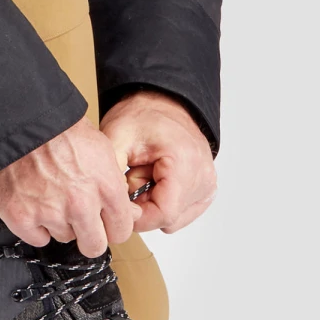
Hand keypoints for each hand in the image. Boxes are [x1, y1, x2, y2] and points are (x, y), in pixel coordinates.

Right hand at [0, 117, 139, 256]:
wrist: (20, 120)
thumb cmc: (59, 130)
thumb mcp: (102, 150)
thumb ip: (116, 187)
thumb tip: (128, 212)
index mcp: (105, 187)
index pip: (121, 230)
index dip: (113, 226)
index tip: (106, 223)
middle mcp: (80, 205)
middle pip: (94, 246)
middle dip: (90, 235)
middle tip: (80, 218)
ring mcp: (50, 213)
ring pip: (64, 238)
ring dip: (60, 223)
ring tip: (51, 194)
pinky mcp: (22, 218)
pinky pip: (38, 238)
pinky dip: (36, 225)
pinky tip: (35, 202)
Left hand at [100, 90, 216, 233]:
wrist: (161, 101)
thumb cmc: (142, 115)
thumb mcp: (115, 140)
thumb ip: (111, 178)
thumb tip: (113, 211)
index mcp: (185, 162)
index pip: (163, 214)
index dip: (137, 216)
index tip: (121, 203)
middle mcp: (204, 176)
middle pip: (168, 218)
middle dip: (143, 204)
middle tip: (133, 176)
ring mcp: (208, 184)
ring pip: (174, 219)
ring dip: (154, 203)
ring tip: (146, 175)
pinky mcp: (207, 188)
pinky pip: (181, 212)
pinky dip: (165, 201)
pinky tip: (157, 179)